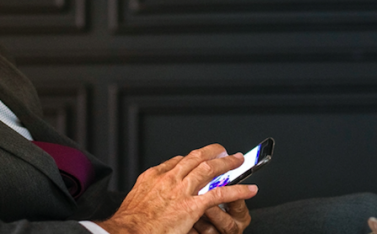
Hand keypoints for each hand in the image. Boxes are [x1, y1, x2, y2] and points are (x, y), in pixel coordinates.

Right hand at [97, 144, 258, 233]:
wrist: (127, 232)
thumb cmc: (129, 222)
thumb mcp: (134, 203)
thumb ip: (148, 198)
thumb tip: (152, 204)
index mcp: (153, 177)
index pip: (176, 161)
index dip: (190, 158)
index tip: (197, 158)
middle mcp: (168, 178)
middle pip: (195, 157)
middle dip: (212, 152)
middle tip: (223, 150)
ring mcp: (181, 190)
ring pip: (210, 169)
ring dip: (227, 163)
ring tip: (238, 161)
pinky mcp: (192, 205)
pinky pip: (220, 194)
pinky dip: (238, 190)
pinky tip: (249, 189)